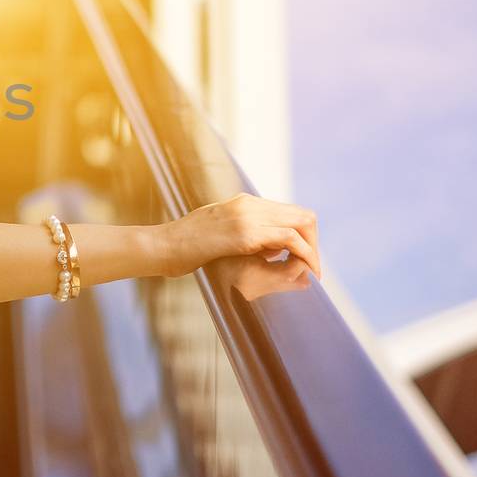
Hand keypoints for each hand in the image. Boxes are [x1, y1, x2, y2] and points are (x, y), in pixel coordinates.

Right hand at [163, 192, 320, 299]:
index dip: (304, 236)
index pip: (289, 212)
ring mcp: (247, 216)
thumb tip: (270, 250)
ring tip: (313, 273)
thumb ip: (242, 237)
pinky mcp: (245, 234)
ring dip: (313, 250)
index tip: (303, 259)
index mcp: (243, 203)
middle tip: (313, 269)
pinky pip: (289, 238)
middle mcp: (249, 204)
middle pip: (302, 215)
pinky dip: (305, 254)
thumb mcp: (218, 235)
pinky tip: (304, 271)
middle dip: (314, 243)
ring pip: (302, 223)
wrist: (161, 246)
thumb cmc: (184, 248)